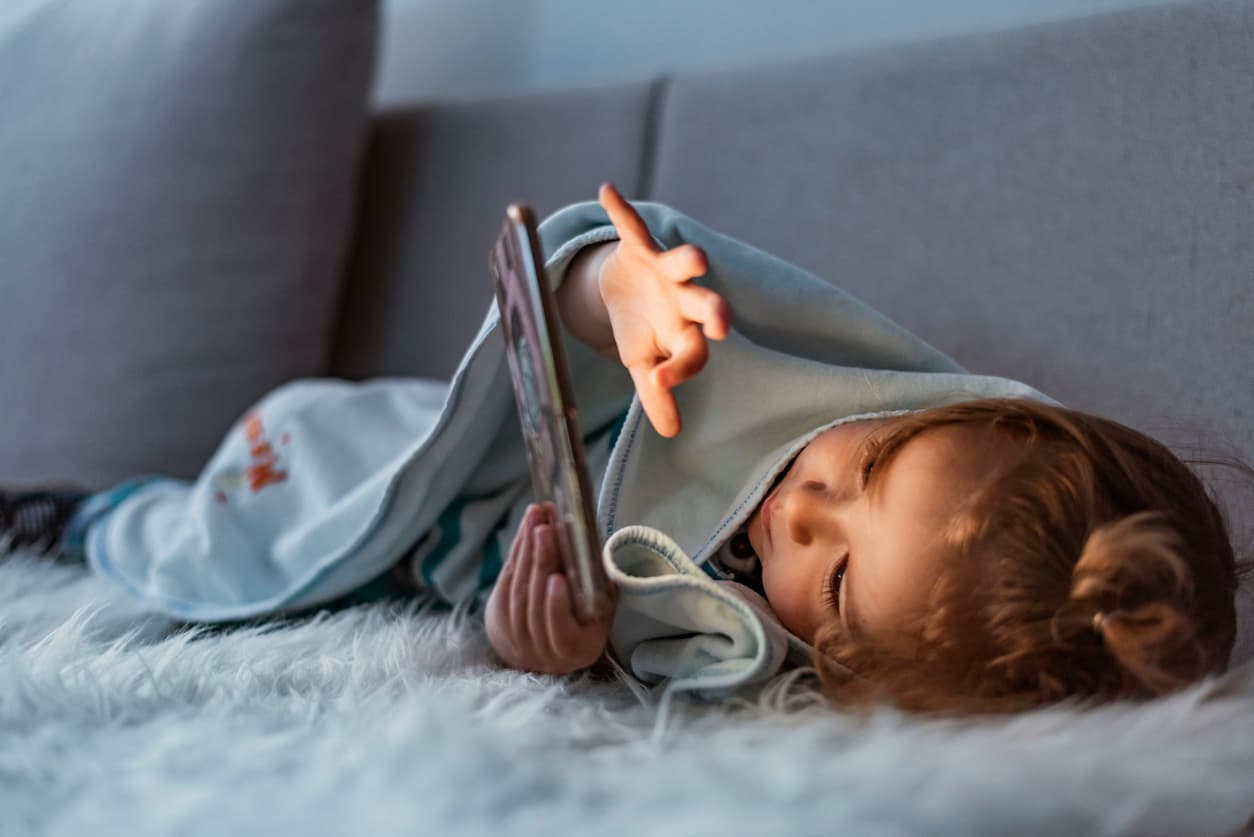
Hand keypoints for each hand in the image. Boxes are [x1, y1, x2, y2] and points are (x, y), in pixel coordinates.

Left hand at [484, 503, 615, 674]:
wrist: (548, 649)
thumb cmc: (584, 623)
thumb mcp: (601, 612)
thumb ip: (600, 590)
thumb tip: (599, 551)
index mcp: (576, 650)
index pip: (562, 632)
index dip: (556, 607)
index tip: (557, 578)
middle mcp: (543, 650)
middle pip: (534, 605)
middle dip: (540, 563)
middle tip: (544, 529)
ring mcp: (517, 638)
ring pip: (517, 593)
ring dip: (525, 552)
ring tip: (535, 521)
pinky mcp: (499, 621)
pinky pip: (505, 585)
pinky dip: (515, 557)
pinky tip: (523, 534)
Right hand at [597, 183, 730, 436]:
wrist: (624, 288)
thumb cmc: (642, 330)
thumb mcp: (643, 363)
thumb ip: (656, 393)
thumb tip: (671, 433)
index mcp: (686, 334)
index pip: (692, 354)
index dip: (678, 368)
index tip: (659, 379)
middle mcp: (685, 301)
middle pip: (705, 306)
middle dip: (713, 312)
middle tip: (721, 324)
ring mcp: (667, 271)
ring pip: (684, 263)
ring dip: (689, 259)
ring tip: (696, 258)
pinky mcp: (642, 245)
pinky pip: (632, 226)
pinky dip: (620, 209)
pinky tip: (607, 191)